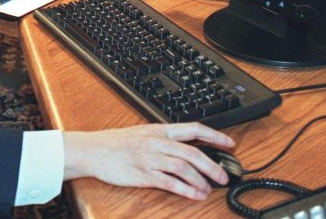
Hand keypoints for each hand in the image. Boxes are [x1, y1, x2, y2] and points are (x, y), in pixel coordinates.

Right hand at [62, 122, 234, 199]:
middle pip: (193, 152)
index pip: (194, 129)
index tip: (230, 144)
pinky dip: (186, 190)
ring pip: (184, 168)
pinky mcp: (143, 174)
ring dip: (201, 180)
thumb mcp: (144, 134)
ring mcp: (151, 158)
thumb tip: (188, 146)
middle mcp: (158, 142)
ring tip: (209, 190)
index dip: (215, 135)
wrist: (94, 150)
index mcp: (160, 130)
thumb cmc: (117, 143)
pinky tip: (195, 196)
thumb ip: (164, 139)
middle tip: (225, 177)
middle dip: (214, 166)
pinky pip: (170, 183)